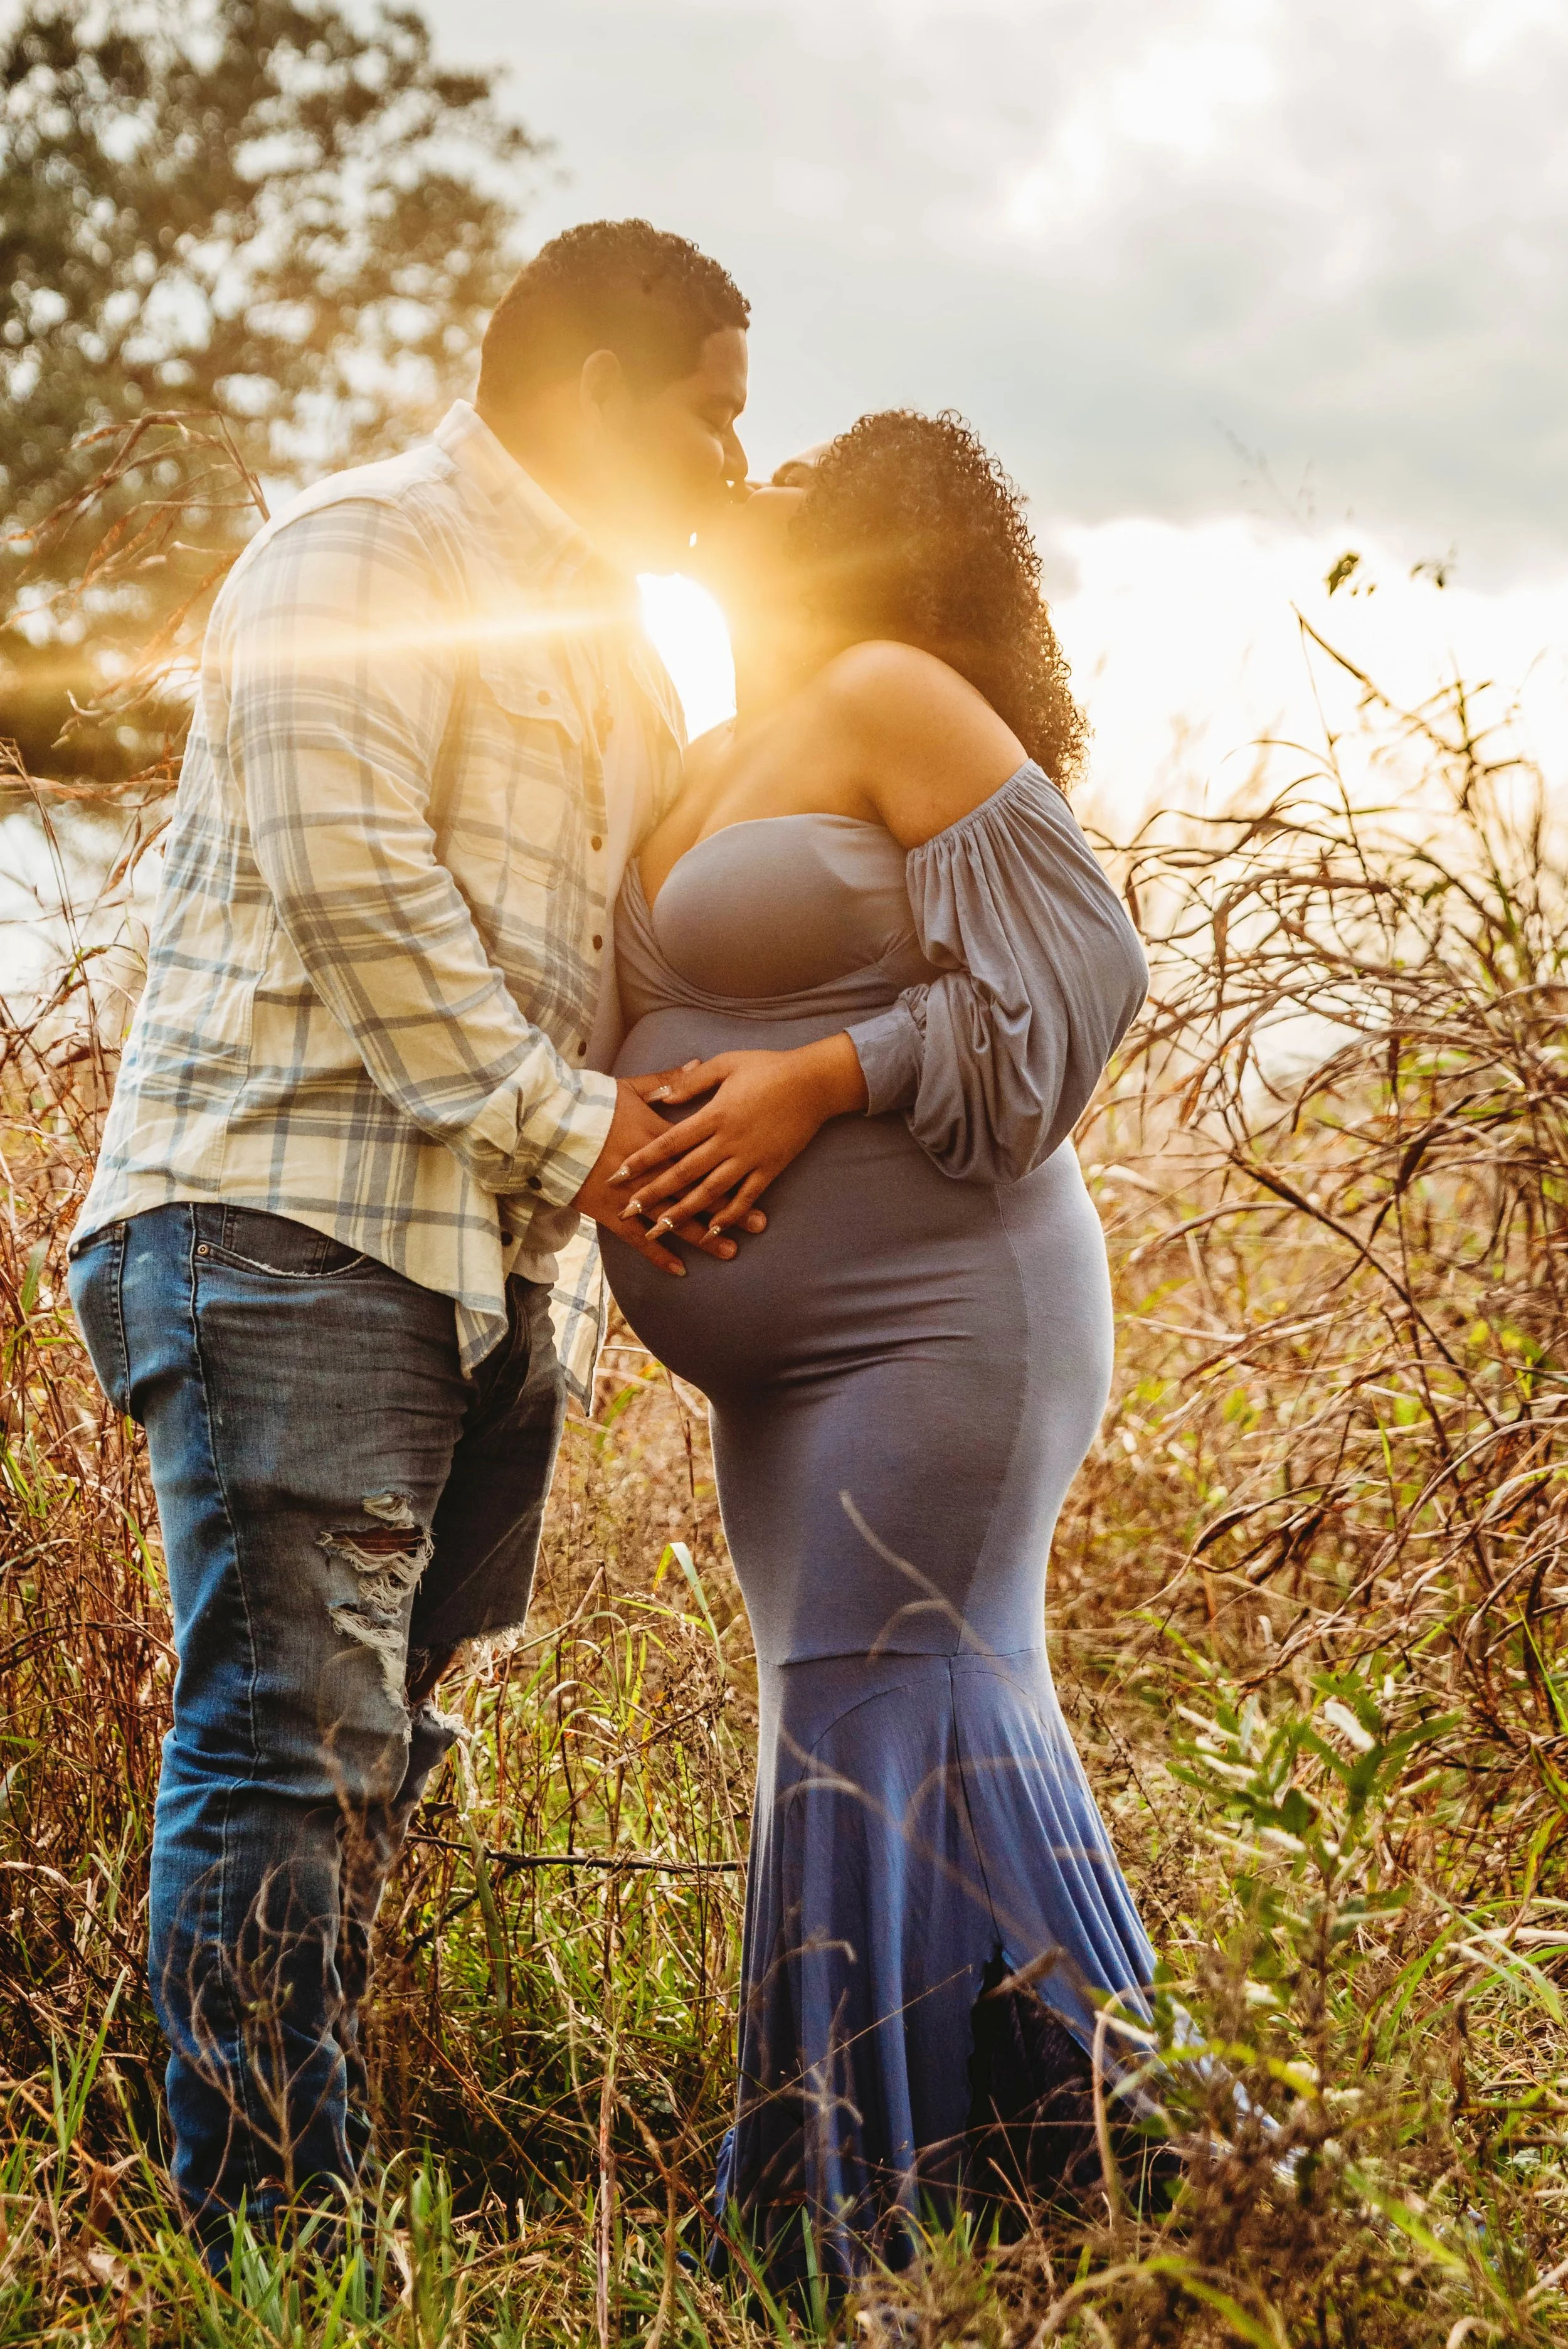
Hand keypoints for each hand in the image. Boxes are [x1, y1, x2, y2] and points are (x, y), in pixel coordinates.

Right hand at [572, 1076, 765, 1274]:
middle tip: (757, 1225)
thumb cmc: (590, 1103)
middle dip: (728, 1209)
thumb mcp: (631, 1087)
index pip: (704, 1158)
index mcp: (660, 1138)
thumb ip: (668, 1081)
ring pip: (673, 1219)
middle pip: (696, 1192)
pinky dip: (658, 1254)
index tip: (759, 1178)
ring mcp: (631, 1194)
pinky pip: (638, 1238)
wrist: (547, 1125)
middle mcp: (652, 1170)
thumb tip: (697, 1064)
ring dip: (702, 1236)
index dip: (731, 1170)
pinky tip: (680, 1270)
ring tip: (729, 1251)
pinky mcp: (609, 1212)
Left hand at [607, 1035, 868, 1236]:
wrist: (815, 1081)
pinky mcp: (771, 1167)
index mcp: (715, 1114)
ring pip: (711, 1191)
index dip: (643, 1159)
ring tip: (661, 1229)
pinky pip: (747, 1196)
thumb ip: (691, 1082)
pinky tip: (713, 1231)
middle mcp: (729, 1140)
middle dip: (654, 1193)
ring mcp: (751, 1157)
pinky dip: (730, 1216)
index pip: (670, 1141)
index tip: (619, 1174)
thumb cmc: (768, 1067)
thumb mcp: (726, 1063)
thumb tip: (660, 1098)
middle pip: (684, 1172)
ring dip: (684, 1212)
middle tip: (628, 1210)